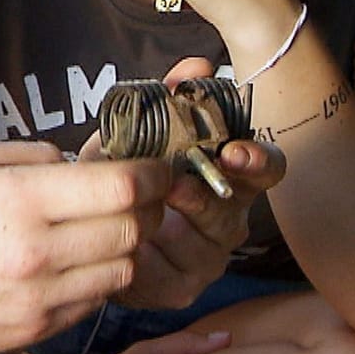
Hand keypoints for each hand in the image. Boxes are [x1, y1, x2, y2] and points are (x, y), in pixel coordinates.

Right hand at [0, 140, 167, 353]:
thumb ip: (33, 156)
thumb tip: (81, 163)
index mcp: (21, 200)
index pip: (123, 188)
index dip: (154, 174)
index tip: (159, 167)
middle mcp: (37, 253)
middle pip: (133, 230)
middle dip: (150, 209)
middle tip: (146, 196)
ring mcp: (36, 300)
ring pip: (123, 271)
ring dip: (128, 247)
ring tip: (110, 229)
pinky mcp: (32, 332)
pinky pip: (93, 303)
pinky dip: (100, 280)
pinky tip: (79, 263)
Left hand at [90, 59, 287, 309]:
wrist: (86, 220)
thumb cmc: (126, 172)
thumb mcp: (138, 132)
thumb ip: (168, 98)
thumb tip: (197, 64)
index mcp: (230, 176)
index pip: (267, 168)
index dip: (258, 160)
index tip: (236, 152)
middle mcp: (229, 219)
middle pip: (234, 210)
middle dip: (206, 196)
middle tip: (178, 185)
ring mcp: (209, 258)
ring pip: (203, 246)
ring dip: (172, 227)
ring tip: (145, 211)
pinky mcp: (180, 289)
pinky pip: (168, 277)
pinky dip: (145, 259)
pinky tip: (126, 246)